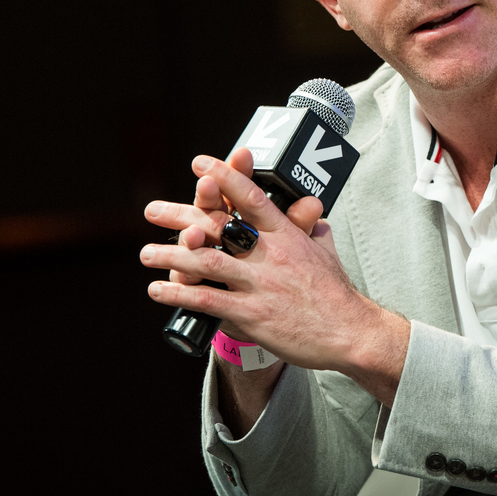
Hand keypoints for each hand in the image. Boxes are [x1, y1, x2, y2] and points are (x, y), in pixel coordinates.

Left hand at [140, 151, 408, 402]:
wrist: (350, 332)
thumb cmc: (338, 294)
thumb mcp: (327, 253)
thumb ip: (313, 232)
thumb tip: (312, 215)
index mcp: (289, 236)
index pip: (252, 199)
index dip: (225, 178)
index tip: (201, 163)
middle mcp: (271, 255)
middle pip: (218, 227)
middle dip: (181, 216)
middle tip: (152, 209)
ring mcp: (260, 284)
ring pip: (204, 262)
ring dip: (169, 256)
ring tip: (145, 254)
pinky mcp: (252, 314)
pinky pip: (206, 300)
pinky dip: (177, 294)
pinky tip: (156, 290)